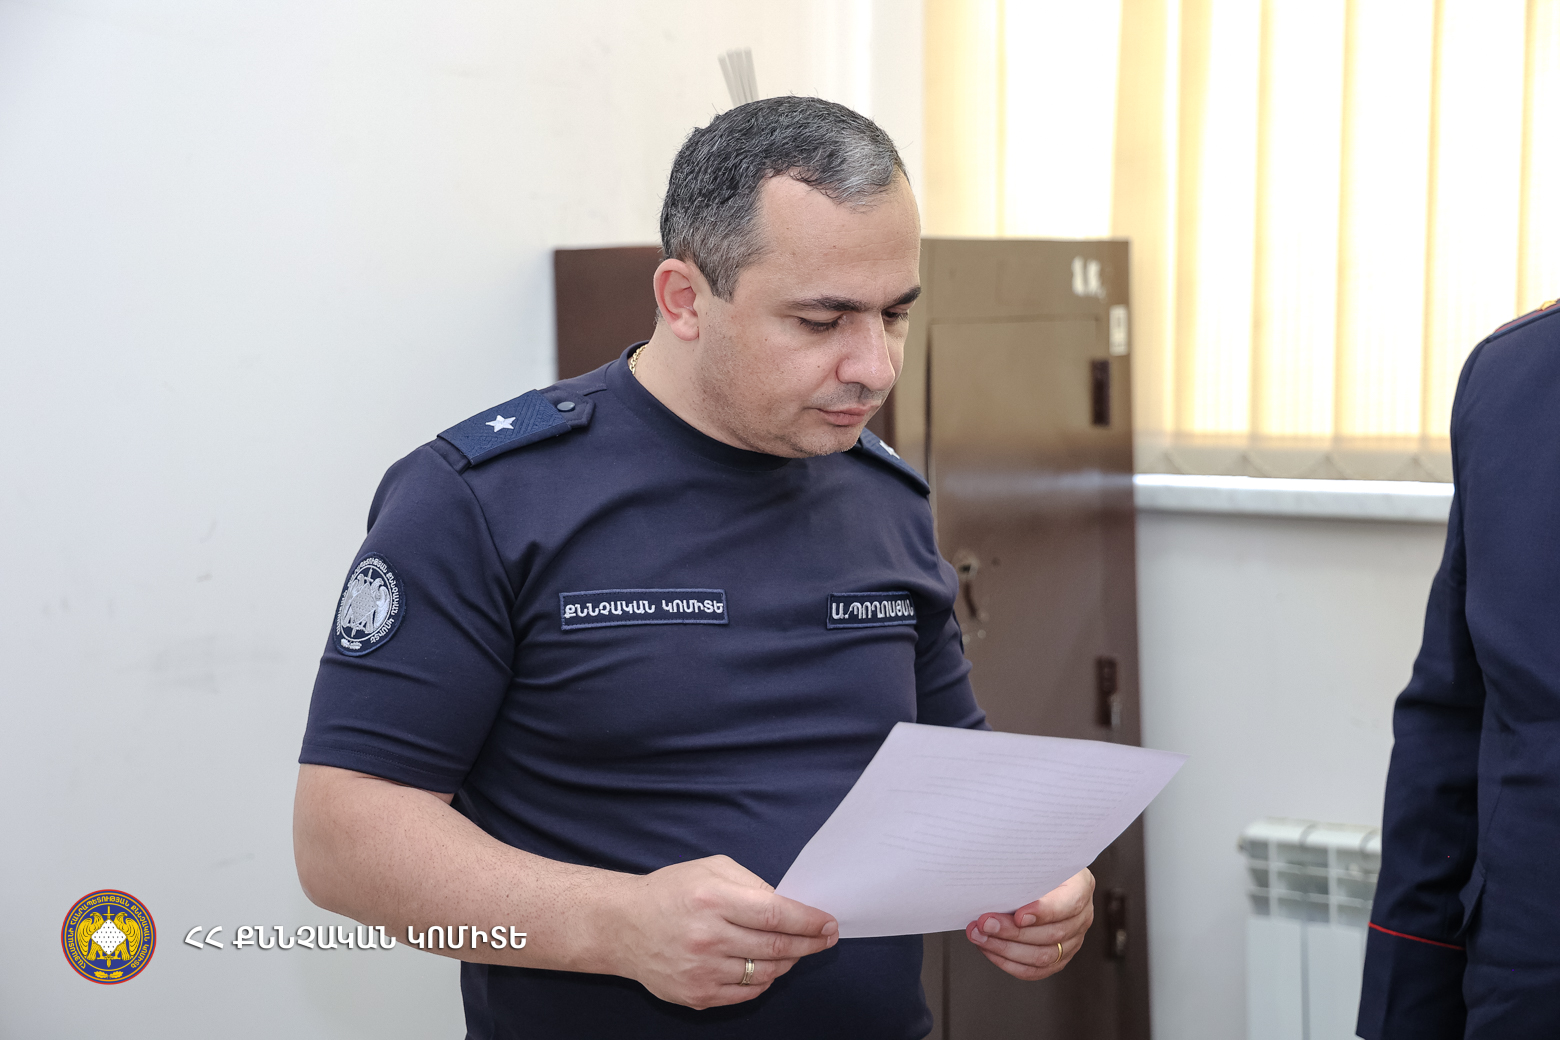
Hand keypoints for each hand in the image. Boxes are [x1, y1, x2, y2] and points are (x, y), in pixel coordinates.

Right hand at [608, 855, 838, 1008]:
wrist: (623, 926)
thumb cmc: (671, 891)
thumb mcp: (711, 868)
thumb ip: (751, 882)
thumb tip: (787, 905)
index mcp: (714, 900)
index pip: (777, 915)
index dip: (809, 921)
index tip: (829, 924)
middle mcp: (709, 937)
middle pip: (777, 947)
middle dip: (809, 944)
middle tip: (826, 940)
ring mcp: (702, 971)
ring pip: (765, 973)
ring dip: (788, 962)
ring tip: (796, 951)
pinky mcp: (697, 995)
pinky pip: (746, 993)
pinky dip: (764, 980)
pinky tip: (768, 966)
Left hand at [964, 868, 1094, 980]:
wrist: (1040, 876)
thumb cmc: (1036, 865)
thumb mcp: (1035, 858)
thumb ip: (1024, 869)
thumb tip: (996, 878)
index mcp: (1081, 886)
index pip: (1069, 904)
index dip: (1044, 912)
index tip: (1018, 915)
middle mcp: (1082, 915)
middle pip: (1052, 934)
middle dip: (1012, 932)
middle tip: (985, 924)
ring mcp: (1073, 939)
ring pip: (1042, 956)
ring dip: (1005, 949)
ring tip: (980, 936)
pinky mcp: (1059, 957)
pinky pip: (1035, 970)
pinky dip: (1009, 962)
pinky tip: (989, 950)